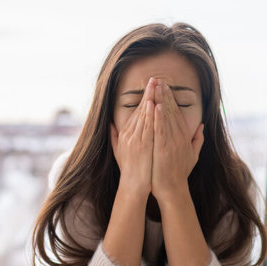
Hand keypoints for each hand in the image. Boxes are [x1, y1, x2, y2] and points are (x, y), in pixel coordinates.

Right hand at [110, 77, 155, 198]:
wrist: (133, 186)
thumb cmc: (129, 170)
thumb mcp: (118, 152)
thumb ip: (114, 137)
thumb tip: (111, 125)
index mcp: (125, 134)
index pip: (136, 113)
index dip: (143, 99)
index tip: (149, 87)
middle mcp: (129, 135)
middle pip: (140, 110)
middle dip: (147, 94)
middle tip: (153, 79)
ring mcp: (135, 140)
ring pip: (144, 115)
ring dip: (150, 99)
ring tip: (156, 86)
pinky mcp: (142, 146)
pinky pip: (148, 127)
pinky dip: (151, 115)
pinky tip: (155, 104)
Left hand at [152, 79, 203, 202]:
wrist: (172, 189)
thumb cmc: (179, 174)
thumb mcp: (192, 155)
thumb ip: (197, 140)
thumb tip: (201, 126)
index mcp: (183, 137)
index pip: (177, 114)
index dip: (171, 99)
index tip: (165, 87)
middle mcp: (179, 137)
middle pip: (171, 112)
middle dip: (165, 95)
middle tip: (159, 80)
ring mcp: (171, 142)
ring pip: (166, 117)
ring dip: (162, 101)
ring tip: (157, 87)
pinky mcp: (164, 149)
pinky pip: (160, 130)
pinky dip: (158, 118)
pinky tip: (156, 106)